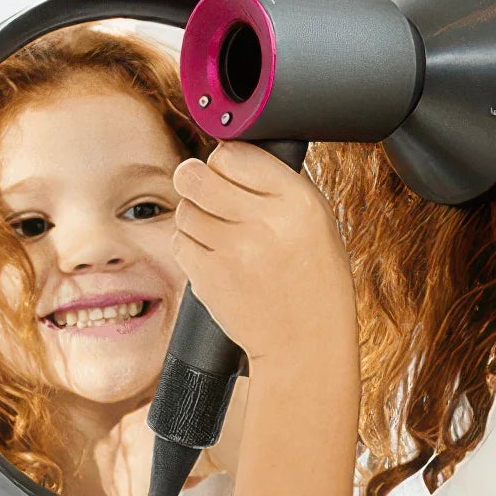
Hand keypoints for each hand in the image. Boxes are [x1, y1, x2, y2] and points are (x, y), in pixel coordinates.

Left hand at [171, 142, 357, 369]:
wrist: (305, 342)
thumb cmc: (314, 280)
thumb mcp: (316, 221)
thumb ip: (276, 186)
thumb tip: (229, 156)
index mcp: (297, 200)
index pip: (234, 153)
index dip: (225, 161)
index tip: (229, 174)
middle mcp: (264, 221)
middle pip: (195, 174)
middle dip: (196, 179)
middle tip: (207, 192)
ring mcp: (233, 251)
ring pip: (183, 208)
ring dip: (195, 215)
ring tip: (220, 233)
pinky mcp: (208, 277)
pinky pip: (179, 241)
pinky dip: (190, 245)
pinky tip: (215, 256)